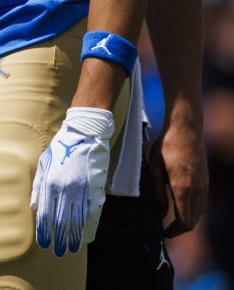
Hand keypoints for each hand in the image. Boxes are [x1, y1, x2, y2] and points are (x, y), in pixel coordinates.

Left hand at [31, 107, 114, 256]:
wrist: (84, 134)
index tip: (43, 244)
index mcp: (50, 183)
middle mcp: (65, 189)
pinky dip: (90, 227)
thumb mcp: (42, 164)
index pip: (46, 214)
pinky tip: (87, 237)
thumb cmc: (60, 149)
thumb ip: (37, 187)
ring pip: (77, 220)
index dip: (44, 231)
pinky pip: (93, 213)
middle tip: (58, 252)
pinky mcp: (96, 189)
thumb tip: (34, 209)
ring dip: (74, 237)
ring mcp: (82, 190)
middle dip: (58, 238)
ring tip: (71, 249)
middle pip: (61, 221)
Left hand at [150, 117, 207, 235]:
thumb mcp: (155, 168)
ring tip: (172, 221)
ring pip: (200, 213)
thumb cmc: (166, 145)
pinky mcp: (206, 180)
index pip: (184, 220)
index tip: (163, 232)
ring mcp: (205, 185)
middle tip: (166, 230)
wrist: (187, 128)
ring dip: (188, 221)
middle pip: (193, 220)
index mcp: (183, 188)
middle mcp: (198, 190)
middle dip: (180, 229)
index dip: (174, 231)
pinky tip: (182, 208)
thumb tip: (161, 213)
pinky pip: (202, 203)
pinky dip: (193, 211)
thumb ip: (158, 192)